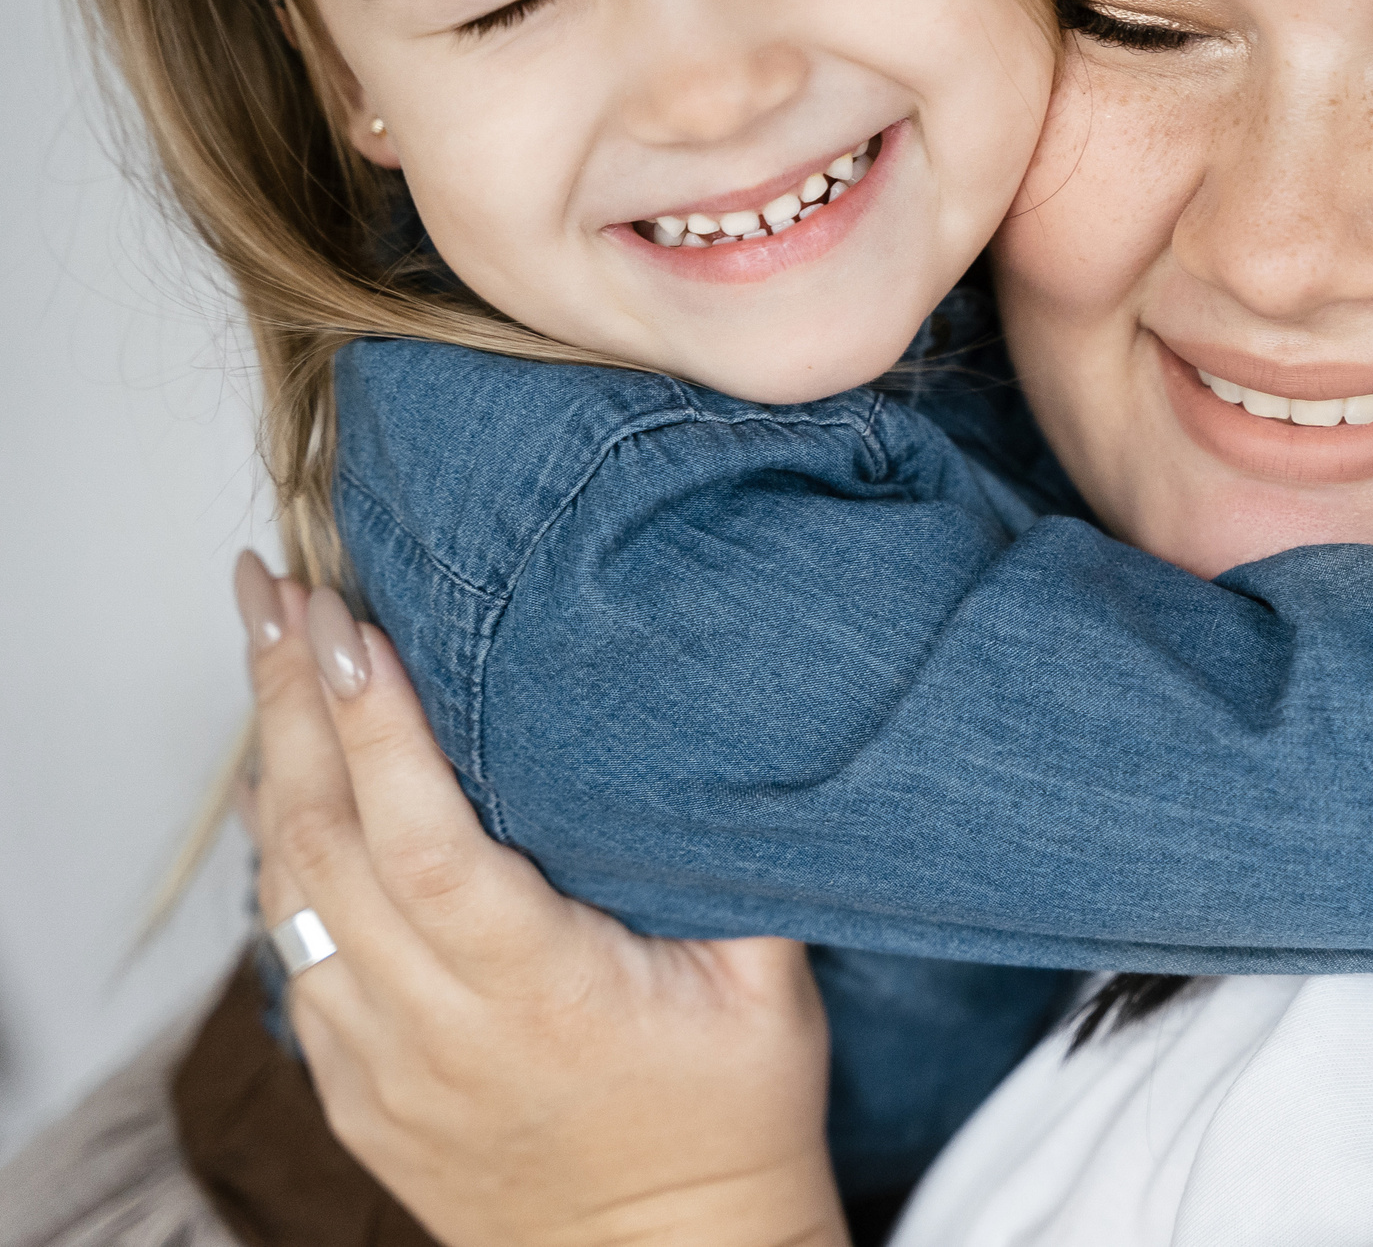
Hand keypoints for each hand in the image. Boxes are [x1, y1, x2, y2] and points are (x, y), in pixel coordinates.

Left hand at [234, 553, 846, 1246]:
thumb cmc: (730, 1121)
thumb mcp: (768, 982)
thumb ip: (728, 856)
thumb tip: (707, 721)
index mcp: (540, 997)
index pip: (425, 846)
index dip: (378, 730)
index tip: (350, 625)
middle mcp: (435, 1034)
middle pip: (324, 847)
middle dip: (290, 701)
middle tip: (277, 586)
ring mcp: (378, 1066)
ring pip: (286, 895)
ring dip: (270, 760)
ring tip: (268, 641)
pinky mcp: (352, 1087)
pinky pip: (291, 950)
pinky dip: (279, 847)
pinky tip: (286, 774)